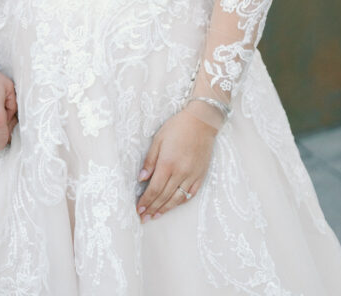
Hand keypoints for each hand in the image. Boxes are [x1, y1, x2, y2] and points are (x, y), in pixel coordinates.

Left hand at [135, 107, 217, 221]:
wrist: (202, 122)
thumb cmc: (177, 127)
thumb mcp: (158, 139)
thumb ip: (150, 160)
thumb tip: (141, 179)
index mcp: (168, 163)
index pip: (154, 188)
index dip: (146, 201)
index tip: (138, 209)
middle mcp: (180, 173)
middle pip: (164, 196)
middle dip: (152, 208)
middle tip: (143, 218)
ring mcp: (192, 176)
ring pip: (177, 199)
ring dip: (165, 209)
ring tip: (155, 216)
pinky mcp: (200, 176)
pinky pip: (190, 194)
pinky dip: (180, 202)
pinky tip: (173, 206)